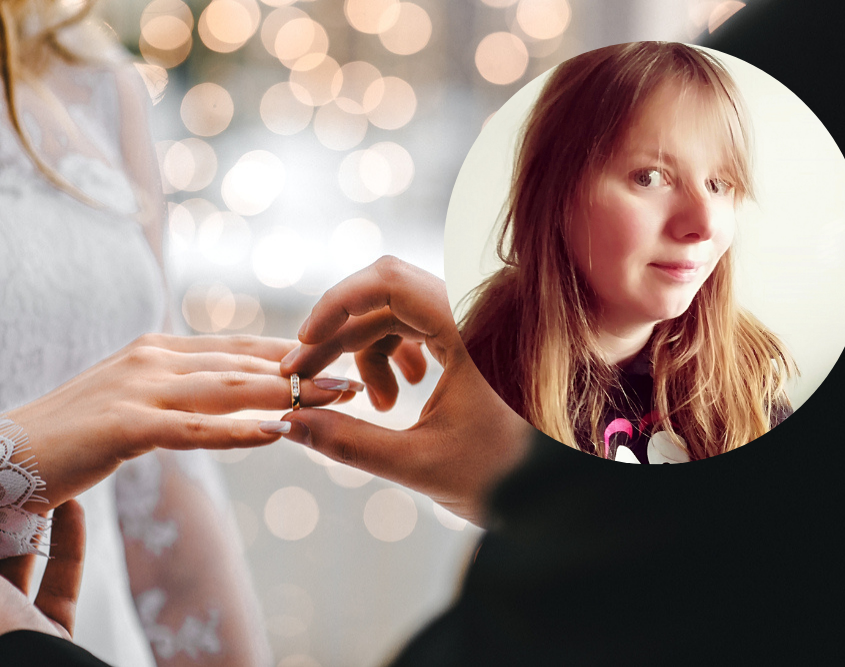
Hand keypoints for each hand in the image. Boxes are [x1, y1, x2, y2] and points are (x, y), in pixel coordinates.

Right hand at [5, 334, 361, 512]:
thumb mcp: (137, 401)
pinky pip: (193, 429)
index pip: (240, 347)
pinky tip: (278, 431)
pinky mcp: (122, 425)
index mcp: (160, 349)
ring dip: (289, 393)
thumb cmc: (76, 434)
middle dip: (306, 370)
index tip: (342, 357)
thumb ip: (181, 392)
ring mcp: (137, 388)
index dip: (294, 352)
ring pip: (229, 389)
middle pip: (245, 363)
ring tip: (336, 399)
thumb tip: (233, 394)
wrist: (4, 456)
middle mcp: (153, 357)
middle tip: (358, 378)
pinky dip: (239, 431)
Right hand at [279, 257, 533, 525]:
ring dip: (369, 351)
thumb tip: (285, 423)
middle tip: (307, 379)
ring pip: (400, 314)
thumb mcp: (418, 463)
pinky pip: (421, 328)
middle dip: (341, 336)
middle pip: (386, 297)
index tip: (304, 342)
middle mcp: (474, 314)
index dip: (336, 303)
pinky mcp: (475, 340)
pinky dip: (395, 355)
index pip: (388, 281)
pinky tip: (398, 396)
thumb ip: (347, 442)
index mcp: (469, 330)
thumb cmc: (505, 479)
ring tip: (377, 405)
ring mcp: (475, 325)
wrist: (560, 494)